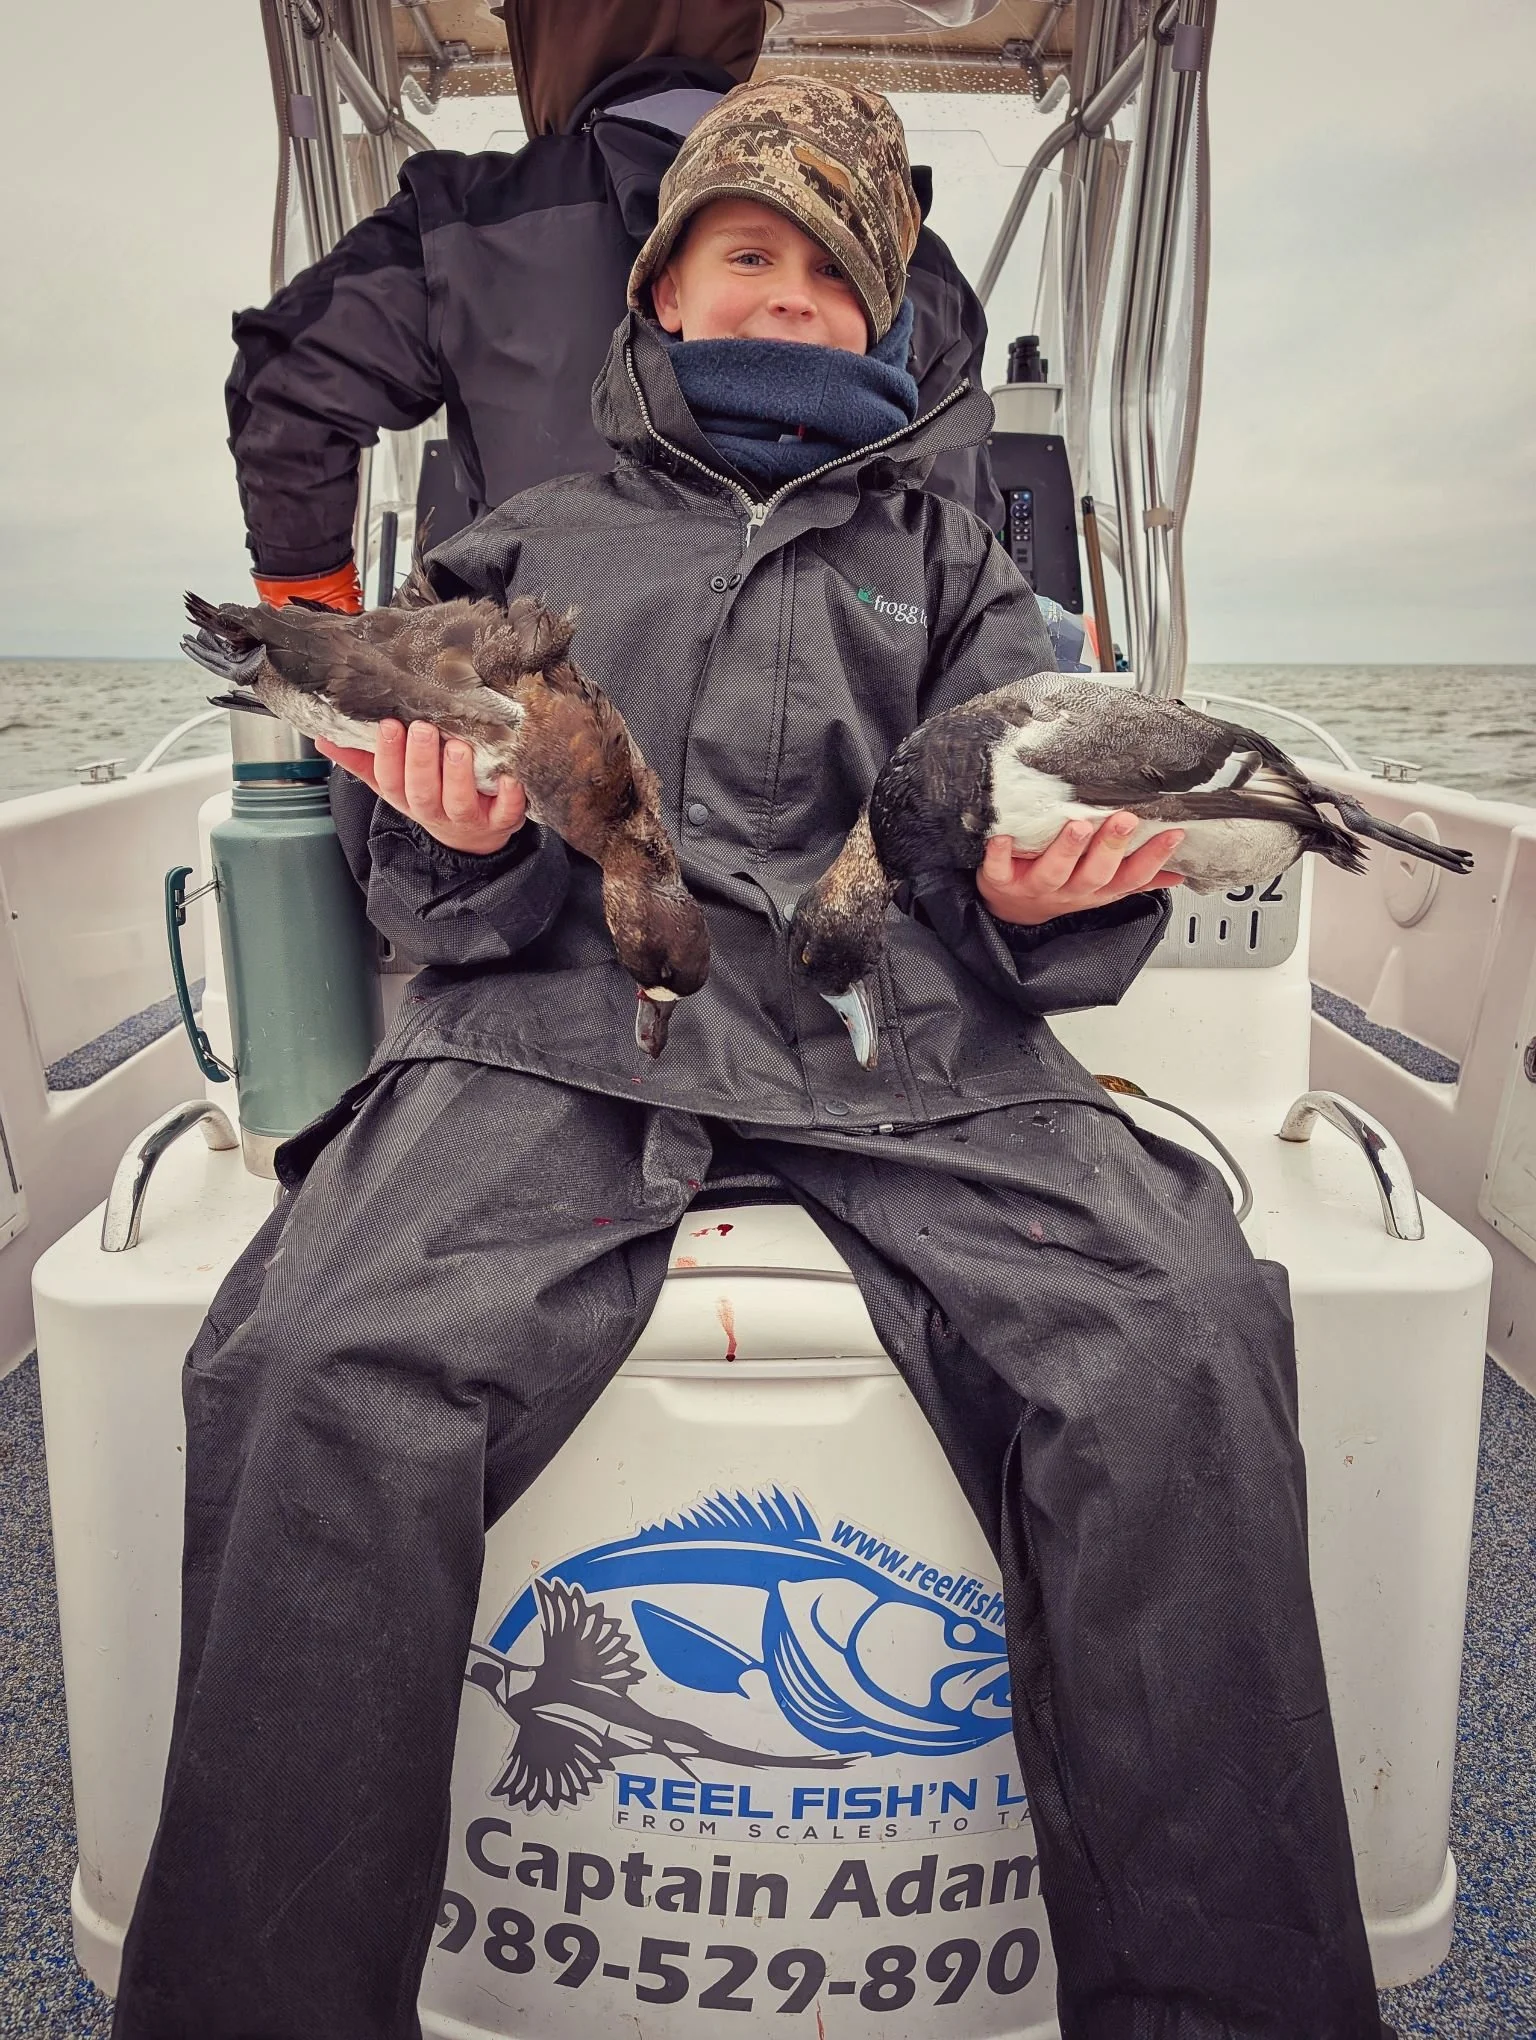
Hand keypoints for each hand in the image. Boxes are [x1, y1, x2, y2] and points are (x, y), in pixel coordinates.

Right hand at [316, 718, 526, 855]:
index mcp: (406, 797)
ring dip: (457, 775)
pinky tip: (510, 777)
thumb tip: (324, 738)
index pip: (389, 780)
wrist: (473, 835)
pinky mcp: (502, 821)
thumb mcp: (395, 783)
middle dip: (421, 760)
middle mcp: (434, 810)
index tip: (389, 724)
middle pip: (421, 791)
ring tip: (459, 747)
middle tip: (424, 729)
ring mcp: (468, 818)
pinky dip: (510, 796)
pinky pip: (507, 811)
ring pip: (458, 801)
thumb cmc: (432, 798)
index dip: (388, 755)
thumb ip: (362, 760)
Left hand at [977, 812, 1183, 926]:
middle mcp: (1069, 890)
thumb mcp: (1101, 888)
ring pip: (1054, 872)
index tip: (1174, 833)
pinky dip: (999, 854)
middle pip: (1096, 874)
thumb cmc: (1059, 889)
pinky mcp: (1000, 882)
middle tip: (1125, 820)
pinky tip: (1001, 838)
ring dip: (1067, 849)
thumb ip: (1136, 878)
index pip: (1132, 877)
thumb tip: (1178, 874)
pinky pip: (998, 870)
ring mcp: (1035, 887)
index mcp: (1096, 889)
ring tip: (1078, 826)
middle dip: (1111, 847)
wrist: (1009, 910)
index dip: (1154, 859)